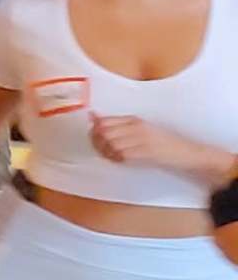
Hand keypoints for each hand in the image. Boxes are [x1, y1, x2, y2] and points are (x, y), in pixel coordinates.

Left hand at [91, 112, 231, 185]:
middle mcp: (137, 127)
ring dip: (108, 153)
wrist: (185, 152)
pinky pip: (124, 154)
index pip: (104, 122)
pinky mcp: (148, 151)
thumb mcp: (140, 130)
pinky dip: (118, 159)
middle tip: (103, 151)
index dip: (94, 131)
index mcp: (134, 120)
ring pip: (112, 144)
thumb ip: (119, 126)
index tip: (95, 139)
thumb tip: (94, 118)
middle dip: (98, 144)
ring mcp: (142, 138)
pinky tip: (122, 160)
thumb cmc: (161, 142)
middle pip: (105, 133)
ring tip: (114, 157)